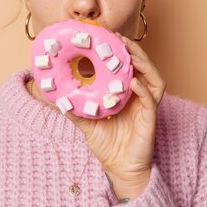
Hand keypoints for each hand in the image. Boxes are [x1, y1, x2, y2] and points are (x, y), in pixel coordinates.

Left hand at [67, 33, 165, 199]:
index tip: (108, 36)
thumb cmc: (107, 146)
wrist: (120, 170)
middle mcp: (140, 97)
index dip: (121, 51)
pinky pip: (151, 99)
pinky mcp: (150, 118)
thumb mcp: (86, 123)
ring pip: (153, 78)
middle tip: (118, 36)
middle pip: (144, 67)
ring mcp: (147, 107)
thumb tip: (53, 98)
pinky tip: (132, 80)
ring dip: (143, 62)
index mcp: (127, 94)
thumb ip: (73, 109)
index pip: (128, 67)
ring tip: (129, 50)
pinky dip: (143, 88)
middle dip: (133, 50)